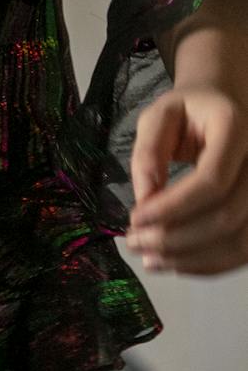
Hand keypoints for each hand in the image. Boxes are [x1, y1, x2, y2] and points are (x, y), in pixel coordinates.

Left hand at [127, 74, 247, 276]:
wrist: (224, 107)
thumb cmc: (187, 111)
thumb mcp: (158, 115)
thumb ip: (149, 152)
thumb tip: (145, 200)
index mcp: (235, 130)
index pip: (213, 180)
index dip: (174, 206)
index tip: (136, 218)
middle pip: (228, 216)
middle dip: (176, 237)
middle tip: (133, 242)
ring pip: (240, 241)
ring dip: (191, 258)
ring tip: (149, 259)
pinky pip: (245, 249)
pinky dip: (209, 263)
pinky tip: (175, 263)